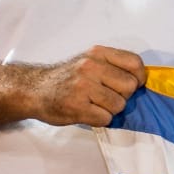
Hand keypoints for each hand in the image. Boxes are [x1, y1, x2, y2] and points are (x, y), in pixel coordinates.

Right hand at [27, 46, 146, 126]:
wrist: (33, 90)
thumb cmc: (67, 78)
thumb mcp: (90, 61)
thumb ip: (113, 66)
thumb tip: (140, 80)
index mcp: (98, 53)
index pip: (135, 63)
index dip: (138, 78)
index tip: (131, 85)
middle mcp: (91, 66)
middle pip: (130, 87)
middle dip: (122, 96)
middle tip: (106, 97)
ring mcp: (83, 86)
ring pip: (119, 105)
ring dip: (110, 110)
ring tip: (94, 104)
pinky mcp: (77, 106)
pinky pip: (105, 118)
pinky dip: (99, 119)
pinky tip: (86, 112)